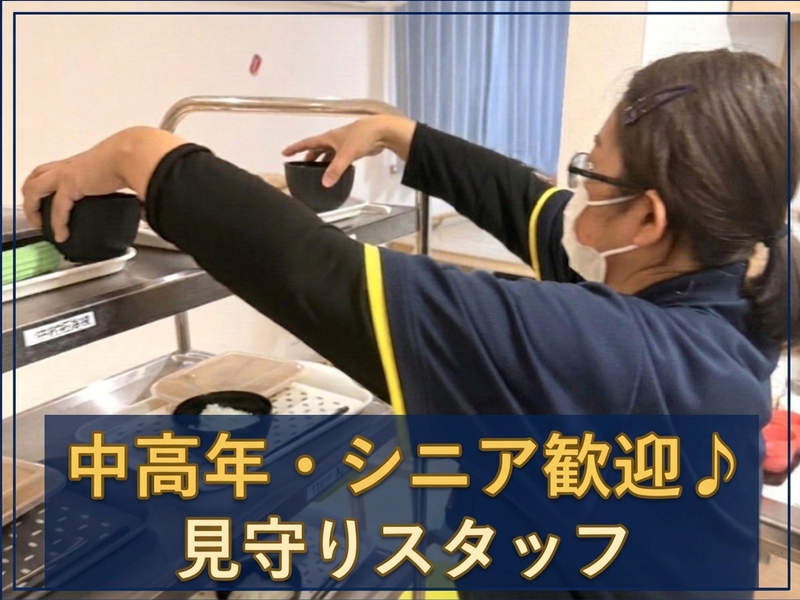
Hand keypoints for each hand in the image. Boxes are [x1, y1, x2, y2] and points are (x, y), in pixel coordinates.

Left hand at [22, 133, 129, 241]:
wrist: (133, 154)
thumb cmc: (134, 158)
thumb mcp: (126, 173)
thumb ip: (130, 189)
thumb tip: (146, 209)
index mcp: (81, 163)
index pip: (57, 171)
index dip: (50, 185)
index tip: (53, 201)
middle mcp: (69, 166)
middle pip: (36, 175)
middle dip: (31, 194)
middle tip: (36, 212)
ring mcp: (66, 174)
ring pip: (33, 188)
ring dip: (32, 207)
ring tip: (40, 225)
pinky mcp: (70, 185)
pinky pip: (57, 209)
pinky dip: (57, 224)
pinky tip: (62, 234)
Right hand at [282, 115, 415, 186]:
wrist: (381, 131)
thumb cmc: (362, 137)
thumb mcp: (346, 154)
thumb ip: (336, 170)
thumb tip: (325, 184)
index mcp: (328, 138)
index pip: (307, 143)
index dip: (295, 148)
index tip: (285, 153)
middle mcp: (333, 140)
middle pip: (317, 149)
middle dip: (308, 157)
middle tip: (300, 167)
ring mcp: (343, 144)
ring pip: (328, 154)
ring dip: (321, 162)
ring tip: (316, 172)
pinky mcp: (352, 149)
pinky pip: (338, 157)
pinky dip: (334, 164)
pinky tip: (335, 171)